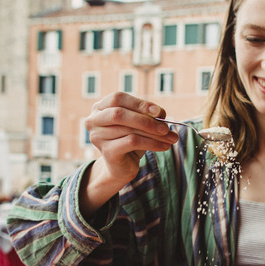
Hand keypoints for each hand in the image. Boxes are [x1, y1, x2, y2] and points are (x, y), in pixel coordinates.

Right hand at [80, 92, 179, 215]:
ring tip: (171, 138)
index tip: (160, 112)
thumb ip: (146, 116)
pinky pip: (132, 142)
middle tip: (166, 128)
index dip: (140, 104)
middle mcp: (94, 120)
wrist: (121, 167)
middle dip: (146, 120)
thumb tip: (160, 114)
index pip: (118, 98)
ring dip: (154, 134)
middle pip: (120, 113)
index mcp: (100, 108)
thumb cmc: (130, 141)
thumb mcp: (138, 124)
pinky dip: (151, 143)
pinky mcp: (107, 152)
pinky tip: (164, 147)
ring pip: (129, 130)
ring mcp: (98, 137)